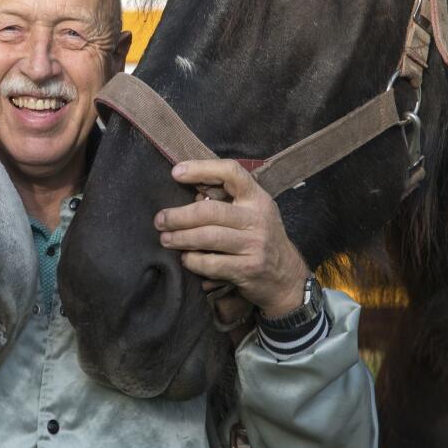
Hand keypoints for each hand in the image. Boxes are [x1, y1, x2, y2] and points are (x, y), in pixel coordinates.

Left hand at [154, 159, 309, 317]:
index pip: (231, 173)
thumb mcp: (253, 214)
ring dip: (181, 238)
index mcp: (257, 198)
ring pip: (209, 237)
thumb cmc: (261, 240)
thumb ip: (228, 201)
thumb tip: (191, 193)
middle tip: (160, 220)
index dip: (201, 169)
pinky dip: (193, 261)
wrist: (287, 278)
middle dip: (179, 216)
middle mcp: (258, 218)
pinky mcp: (248, 269)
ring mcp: (255, 245)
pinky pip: (212, 263)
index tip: (176, 173)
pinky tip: (185, 259)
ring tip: (165, 239)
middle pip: (211, 210)